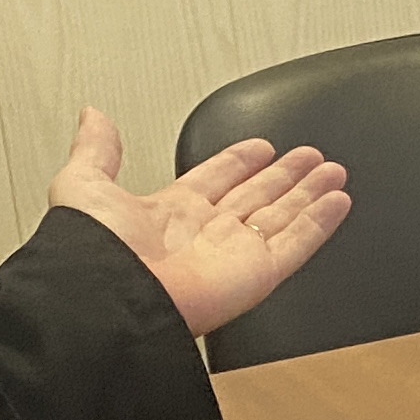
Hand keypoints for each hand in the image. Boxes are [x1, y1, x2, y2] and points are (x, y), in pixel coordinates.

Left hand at [48, 109, 350, 338]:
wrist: (110, 303)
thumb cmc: (92, 256)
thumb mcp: (81, 185)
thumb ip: (95, 151)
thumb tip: (93, 116)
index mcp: (167, 214)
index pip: (213, 180)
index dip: (238, 162)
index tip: (260, 147)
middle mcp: (203, 235)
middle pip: (255, 197)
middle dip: (283, 176)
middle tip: (309, 157)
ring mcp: (233, 255)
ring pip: (282, 216)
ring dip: (309, 193)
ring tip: (333, 171)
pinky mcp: (258, 274)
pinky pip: (297, 243)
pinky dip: (321, 222)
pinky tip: (337, 201)